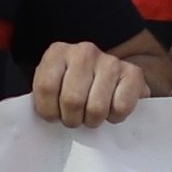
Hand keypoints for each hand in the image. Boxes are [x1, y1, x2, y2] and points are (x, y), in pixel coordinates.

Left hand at [28, 40, 148, 128]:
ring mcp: (110, 61)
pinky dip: (115, 117)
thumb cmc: (74, 89)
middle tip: (76, 118)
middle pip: (72, 100)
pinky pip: (120, 107)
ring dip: (93, 120)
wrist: (111, 79)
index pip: (46, 87)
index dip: (49, 111)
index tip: (55, 115)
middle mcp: (84, 51)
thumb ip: (43, 97)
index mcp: (57, 52)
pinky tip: (111, 109)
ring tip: (92, 115)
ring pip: (96, 108)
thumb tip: (38, 120)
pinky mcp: (133, 73)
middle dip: (73, 119)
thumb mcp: (52, 87)